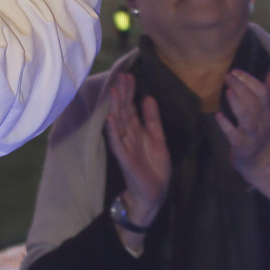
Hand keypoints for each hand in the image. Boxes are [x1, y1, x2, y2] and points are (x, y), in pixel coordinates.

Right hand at [103, 73, 170, 227]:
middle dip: (122, 94)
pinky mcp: (125, 159)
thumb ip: (152, 120)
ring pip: (119, 124)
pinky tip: (110, 119)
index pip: (131, 107)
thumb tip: (149, 97)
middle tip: (121, 76)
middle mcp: (128, 136)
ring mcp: (125, 147)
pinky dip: (113, 131)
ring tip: (114, 91)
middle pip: (124, 111)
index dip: (130, 92)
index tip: (128, 75)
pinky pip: (117, 143)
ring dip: (115, 108)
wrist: (154, 194)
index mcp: (136, 131)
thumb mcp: (158, 140)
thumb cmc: (154, 168)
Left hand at [216, 67, 269, 196]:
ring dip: (238, 104)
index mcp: (268, 112)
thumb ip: (267, 93)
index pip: (264, 93)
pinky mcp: (242, 147)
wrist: (258, 163)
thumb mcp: (265, 112)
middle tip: (228, 76)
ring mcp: (253, 136)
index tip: (235, 71)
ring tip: (228, 91)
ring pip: (247, 119)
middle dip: (242, 87)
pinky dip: (226, 126)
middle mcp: (263, 122)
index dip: (251, 81)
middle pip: (255, 103)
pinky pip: (235, 136)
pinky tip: (218, 116)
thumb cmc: (258, 133)